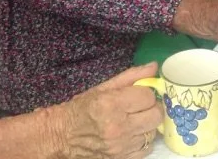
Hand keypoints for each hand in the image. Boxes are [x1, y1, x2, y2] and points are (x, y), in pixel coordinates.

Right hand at [47, 63, 162, 158]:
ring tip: (134, 120)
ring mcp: (121, 146)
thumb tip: (154, 67)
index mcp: (112, 104)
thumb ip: (131, 76)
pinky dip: (142, 140)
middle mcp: (118, 127)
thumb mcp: (103, 88)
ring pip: (152, 132)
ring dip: (146, 125)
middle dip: (151, 108)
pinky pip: (146, 149)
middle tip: (141, 106)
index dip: (146, 93)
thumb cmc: (83, 108)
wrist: (62, 136)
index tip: (139, 94)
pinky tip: (131, 134)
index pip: (148, 96)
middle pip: (155, 115)